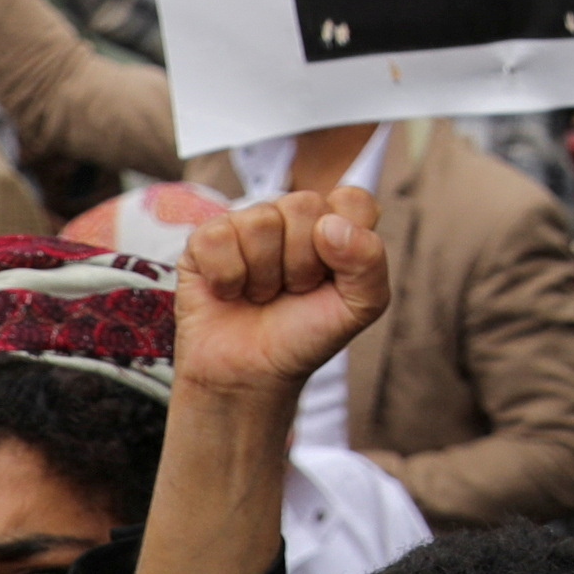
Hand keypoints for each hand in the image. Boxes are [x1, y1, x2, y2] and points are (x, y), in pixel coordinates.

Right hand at [170, 184, 388, 400]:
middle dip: (303, 262)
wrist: (251, 374)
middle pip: (304, 204)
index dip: (347, 241)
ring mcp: (246, 223)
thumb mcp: (359, 307)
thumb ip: (369, 261)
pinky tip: (230, 293)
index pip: (353, 199)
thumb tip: (330, 225)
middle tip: (294, 290)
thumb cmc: (305, 335)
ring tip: (262, 294)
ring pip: (261, 221)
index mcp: (334, 223)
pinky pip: (217, 237)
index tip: (333, 276)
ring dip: (265, 274)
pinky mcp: (204, 240)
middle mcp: (290, 215)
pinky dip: (227, 278)